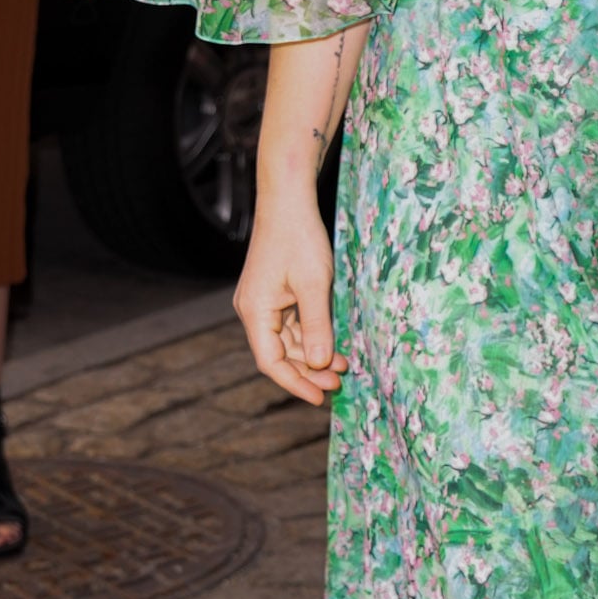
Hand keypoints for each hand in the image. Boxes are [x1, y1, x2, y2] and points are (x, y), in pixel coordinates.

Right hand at [234, 200, 344, 405]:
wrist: (288, 201)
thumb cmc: (299, 238)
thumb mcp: (313, 285)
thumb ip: (317, 327)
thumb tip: (320, 364)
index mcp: (255, 312)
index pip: (271, 362)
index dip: (295, 383)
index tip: (320, 397)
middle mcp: (253, 310)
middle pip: (279, 354)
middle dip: (310, 370)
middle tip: (341, 382)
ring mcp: (263, 302)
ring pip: (287, 341)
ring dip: (314, 354)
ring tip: (344, 365)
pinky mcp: (275, 294)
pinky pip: (292, 325)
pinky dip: (312, 336)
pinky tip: (333, 344)